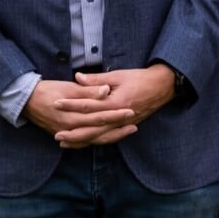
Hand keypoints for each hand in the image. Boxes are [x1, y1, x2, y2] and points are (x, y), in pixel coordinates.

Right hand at [24, 79, 136, 147]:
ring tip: (127, 131)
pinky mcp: (65, 136)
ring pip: (93, 139)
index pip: (99, 116)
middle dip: (117, 127)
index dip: (116, 114)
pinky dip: (96, 140)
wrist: (26, 101)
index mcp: (72, 115)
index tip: (130, 110)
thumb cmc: (47, 90)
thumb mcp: (67, 87)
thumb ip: (87, 91)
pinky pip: (84, 142)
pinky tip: (107, 138)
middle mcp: (71, 129)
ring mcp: (67, 134)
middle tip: (134, 123)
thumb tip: (105, 90)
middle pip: (99, 131)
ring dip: (111, 136)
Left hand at [52, 65, 174, 147]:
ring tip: (65, 143)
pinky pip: (108, 138)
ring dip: (81, 141)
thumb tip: (78, 77)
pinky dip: (94, 141)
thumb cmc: (140, 78)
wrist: (162, 87)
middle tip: (56, 134)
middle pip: (92, 128)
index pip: (88, 105)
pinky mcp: (125, 127)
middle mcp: (118, 117)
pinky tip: (84, 143)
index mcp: (115, 102)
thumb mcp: (118, 75)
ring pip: (99, 137)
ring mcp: (122, 124)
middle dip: (73, 132)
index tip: (56, 104)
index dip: (71, 104)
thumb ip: (97, 80)